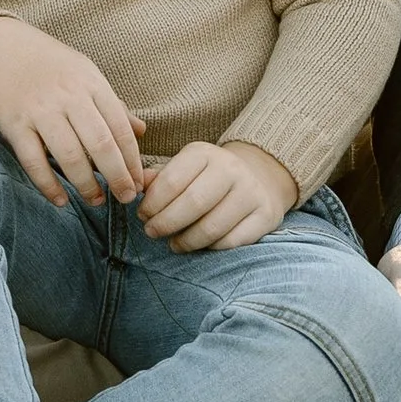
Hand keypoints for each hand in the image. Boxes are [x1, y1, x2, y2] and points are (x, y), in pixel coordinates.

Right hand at [0, 17, 145, 208]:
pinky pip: (34, 161)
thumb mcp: (84, 73)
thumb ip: (112, 104)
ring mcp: (40, 111)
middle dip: (117, 177)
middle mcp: (68, 96)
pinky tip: (60, 200)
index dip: (132, 159)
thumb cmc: (46, 63)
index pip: (120, 127)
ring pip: (70, 156)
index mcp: (90, 82)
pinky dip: (48, 185)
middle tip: (126, 198)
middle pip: (100, 145)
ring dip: (86, 185)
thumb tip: (141, 131)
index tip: (138, 181)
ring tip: (97, 201)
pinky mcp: (14, 124)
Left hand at [140, 139, 296, 252]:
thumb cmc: (207, 177)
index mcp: (204, 153)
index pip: (171, 182)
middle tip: (152, 233)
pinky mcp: (265, 215)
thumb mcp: (183, 169)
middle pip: (192, 204)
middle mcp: (230, 169)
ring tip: (174, 244)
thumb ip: (158, 178)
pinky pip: (232, 241)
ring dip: (186, 241)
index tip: (142, 216)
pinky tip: (200, 245)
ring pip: (212, 227)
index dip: (152, 204)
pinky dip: (211, 248)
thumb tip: (135, 187)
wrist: (258, 177)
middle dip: (165, 223)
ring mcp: (250, 192)